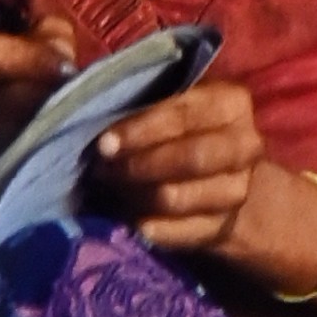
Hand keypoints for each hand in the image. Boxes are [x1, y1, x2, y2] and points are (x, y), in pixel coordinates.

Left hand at [83, 72, 269, 257]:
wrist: (220, 177)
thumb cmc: (179, 130)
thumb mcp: (167, 102)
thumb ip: (133, 96)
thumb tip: (71, 82)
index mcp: (230, 103)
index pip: (184, 115)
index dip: (141, 130)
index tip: (104, 144)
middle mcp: (244, 145)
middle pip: (192, 158)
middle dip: (141, 165)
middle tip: (104, 170)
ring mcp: (238, 188)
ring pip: (180, 198)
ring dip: (137, 197)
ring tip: (111, 191)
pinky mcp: (224, 226)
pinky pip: (181, 233)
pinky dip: (151, 229)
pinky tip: (130, 221)